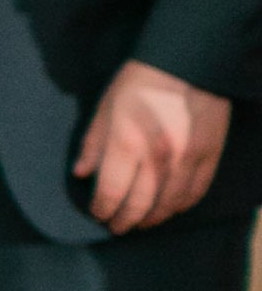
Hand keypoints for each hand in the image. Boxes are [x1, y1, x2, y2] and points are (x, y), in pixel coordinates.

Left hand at [75, 59, 232, 233]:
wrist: (188, 64)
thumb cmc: (139, 83)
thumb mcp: (105, 108)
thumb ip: (93, 144)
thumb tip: (81, 174)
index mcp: (126, 144)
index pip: (111, 192)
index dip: (102, 209)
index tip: (97, 214)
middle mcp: (158, 157)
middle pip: (140, 203)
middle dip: (125, 220)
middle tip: (116, 227)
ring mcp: (187, 158)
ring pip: (170, 203)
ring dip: (153, 218)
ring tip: (141, 222)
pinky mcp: (210, 155)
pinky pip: (195, 192)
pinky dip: (181, 206)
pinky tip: (170, 209)